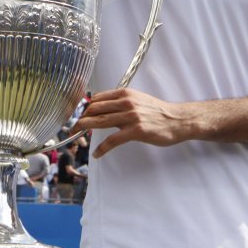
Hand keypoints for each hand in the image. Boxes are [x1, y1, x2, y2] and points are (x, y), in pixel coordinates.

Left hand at [70, 88, 187, 158]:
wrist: (177, 120)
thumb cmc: (157, 112)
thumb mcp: (137, 100)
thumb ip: (120, 102)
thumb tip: (101, 106)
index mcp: (124, 93)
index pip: (96, 98)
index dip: (82, 106)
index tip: (74, 114)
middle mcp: (126, 102)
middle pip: (94, 108)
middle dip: (79, 117)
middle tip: (70, 125)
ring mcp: (131, 116)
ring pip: (100, 121)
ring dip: (84, 128)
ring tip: (75, 134)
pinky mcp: (136, 130)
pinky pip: (113, 140)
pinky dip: (103, 148)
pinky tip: (97, 153)